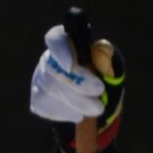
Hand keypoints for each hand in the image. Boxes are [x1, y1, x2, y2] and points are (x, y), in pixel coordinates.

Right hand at [29, 24, 125, 152]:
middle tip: (99, 99)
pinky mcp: (38, 100)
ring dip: (78, 104)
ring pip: (51, 90)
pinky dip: (68, 113)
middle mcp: (50, 60)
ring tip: (96, 108)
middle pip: (53, 68)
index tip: (70, 65)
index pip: (56, 39)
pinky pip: (47, 107)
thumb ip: (110, 62)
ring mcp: (41, 80)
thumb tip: (102, 52)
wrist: (100, 109)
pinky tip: (79, 112)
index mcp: (69, 46)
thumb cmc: (107, 84)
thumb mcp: (114, 73)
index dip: (60, 50)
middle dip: (78, 85)